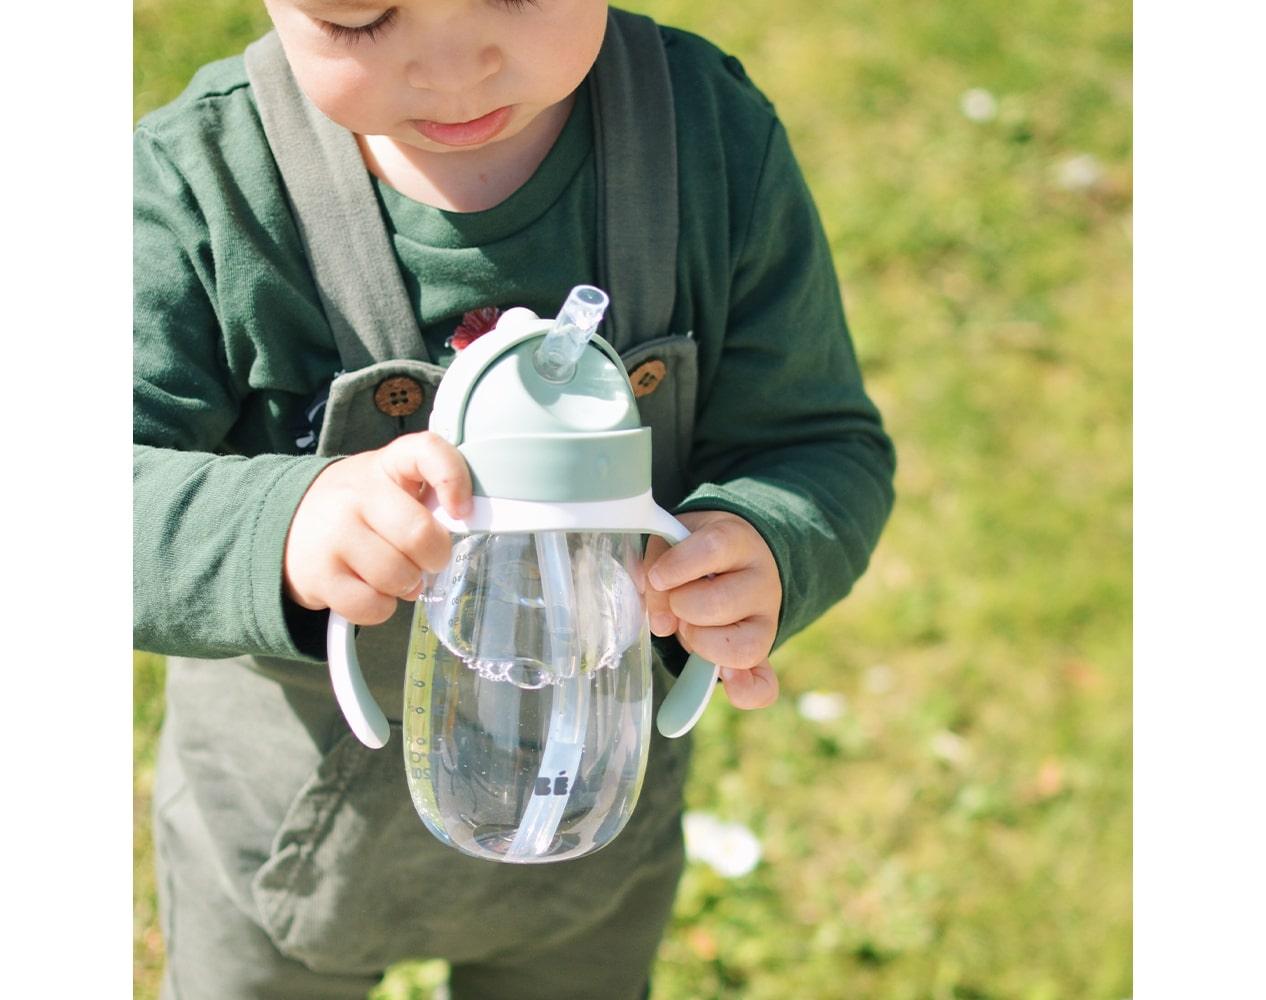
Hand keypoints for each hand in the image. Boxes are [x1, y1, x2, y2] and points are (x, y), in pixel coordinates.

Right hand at [284, 432, 472, 625]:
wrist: (288, 524)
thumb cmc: (359, 507)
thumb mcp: (390, 483)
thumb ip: (428, 493)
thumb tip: (465, 525)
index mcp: (386, 464)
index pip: (427, 451)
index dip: (453, 479)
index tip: (462, 509)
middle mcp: (356, 494)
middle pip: (419, 535)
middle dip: (434, 557)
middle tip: (426, 559)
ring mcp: (334, 534)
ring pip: (398, 576)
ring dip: (407, 584)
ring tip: (393, 573)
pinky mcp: (319, 575)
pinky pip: (373, 606)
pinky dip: (382, 607)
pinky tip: (371, 589)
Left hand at [642, 510, 780, 709]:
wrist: (735, 560)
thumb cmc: (694, 553)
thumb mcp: (673, 542)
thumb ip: (657, 567)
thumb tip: (660, 620)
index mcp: (737, 541)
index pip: (714, 547)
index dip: (680, 565)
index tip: (658, 577)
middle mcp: (762, 581)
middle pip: (721, 603)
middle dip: (683, 608)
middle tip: (676, 603)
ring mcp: (767, 621)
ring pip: (743, 647)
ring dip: (701, 643)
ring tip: (689, 628)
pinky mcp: (763, 654)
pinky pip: (764, 686)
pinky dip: (745, 692)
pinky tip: (726, 682)